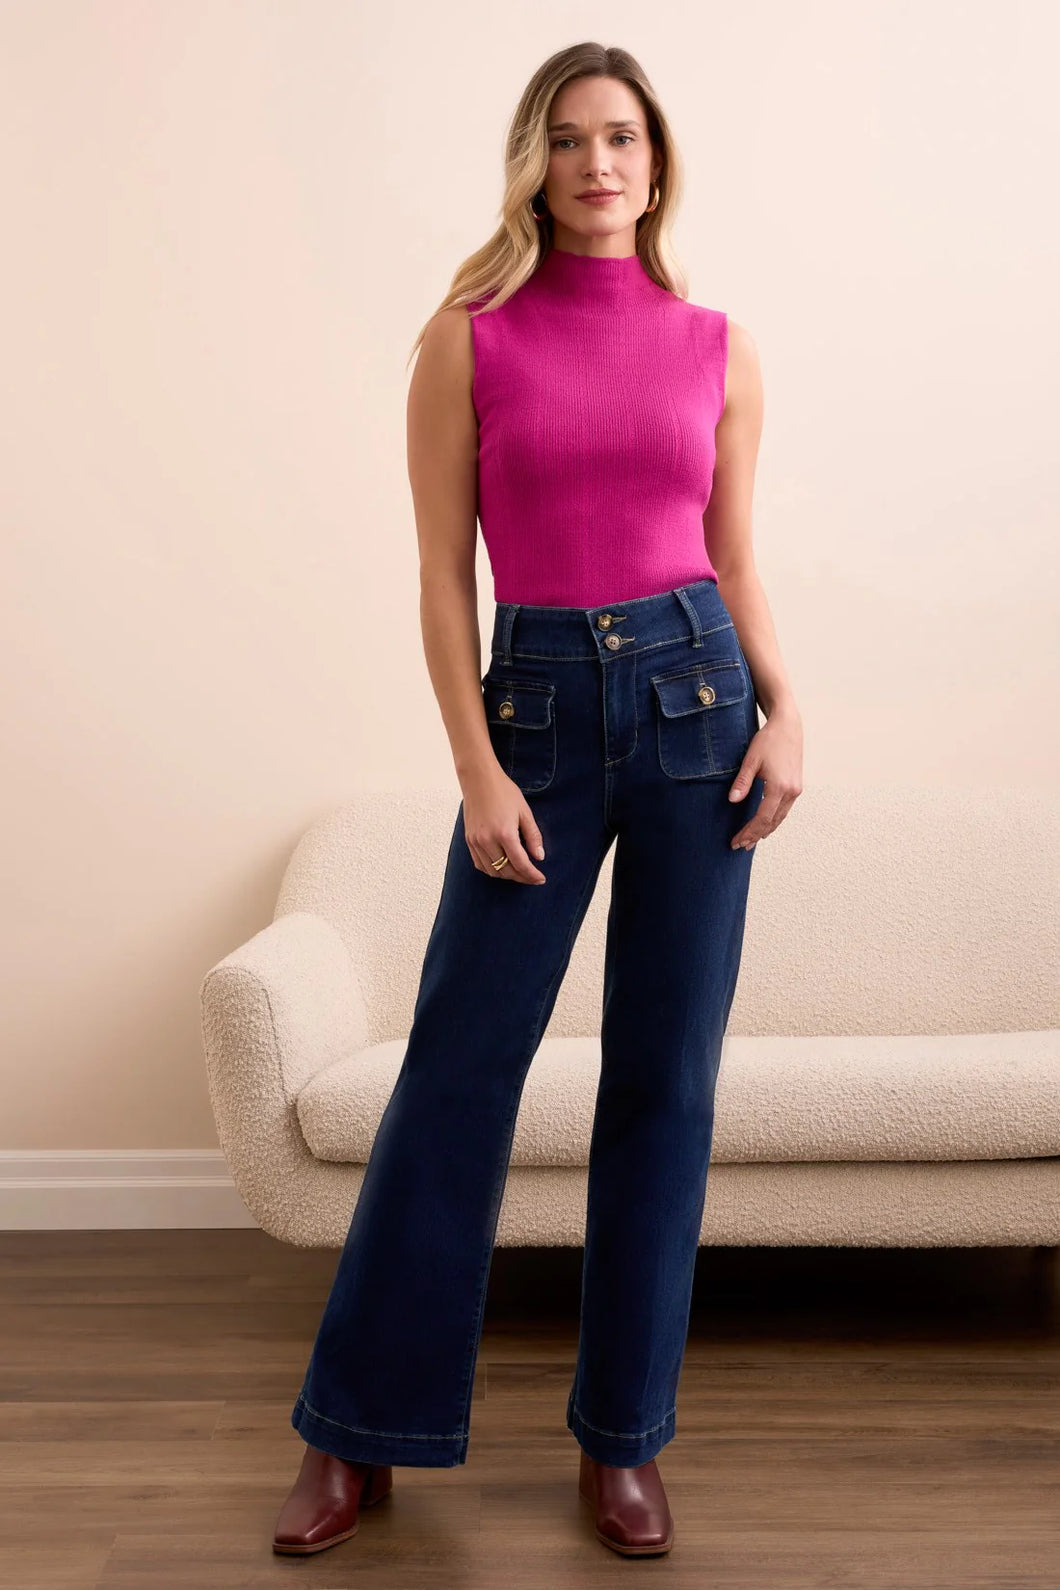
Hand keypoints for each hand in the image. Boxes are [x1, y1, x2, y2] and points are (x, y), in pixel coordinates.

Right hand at [460, 764, 546, 882]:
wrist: (479, 780)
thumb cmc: (504, 792)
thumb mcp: (525, 812)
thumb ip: (533, 836)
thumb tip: (539, 857)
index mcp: (505, 834)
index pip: (521, 864)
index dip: (532, 875)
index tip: (541, 879)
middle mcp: (488, 841)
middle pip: (506, 871)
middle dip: (521, 877)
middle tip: (532, 877)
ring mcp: (476, 842)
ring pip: (492, 871)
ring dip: (507, 876)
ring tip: (519, 873)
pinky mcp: (469, 840)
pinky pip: (480, 864)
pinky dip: (492, 870)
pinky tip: (502, 867)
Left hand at [728, 706, 802, 849]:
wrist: (788, 726)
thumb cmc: (768, 740)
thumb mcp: (751, 760)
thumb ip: (742, 782)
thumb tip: (732, 801)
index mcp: (779, 787)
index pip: (762, 818)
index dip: (749, 832)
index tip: (737, 841)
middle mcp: (790, 792)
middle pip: (772, 822)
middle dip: (756, 835)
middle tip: (741, 845)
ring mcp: (795, 790)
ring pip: (780, 818)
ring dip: (765, 830)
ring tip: (752, 840)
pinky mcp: (796, 786)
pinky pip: (784, 810)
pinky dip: (774, 820)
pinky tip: (765, 824)